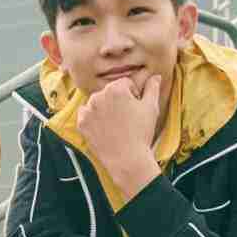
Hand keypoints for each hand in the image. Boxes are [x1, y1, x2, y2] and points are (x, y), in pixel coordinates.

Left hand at [76, 75, 161, 200]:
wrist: (127, 160)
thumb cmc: (141, 134)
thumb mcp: (151, 108)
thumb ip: (152, 88)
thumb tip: (155, 76)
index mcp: (116, 88)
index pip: (125, 84)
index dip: (133, 96)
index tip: (135, 110)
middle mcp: (99, 96)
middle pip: (110, 92)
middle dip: (118, 101)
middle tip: (126, 119)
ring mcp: (88, 110)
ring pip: (98, 102)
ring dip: (105, 109)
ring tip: (116, 125)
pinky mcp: (82, 123)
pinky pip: (86, 114)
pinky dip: (93, 119)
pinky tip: (105, 129)